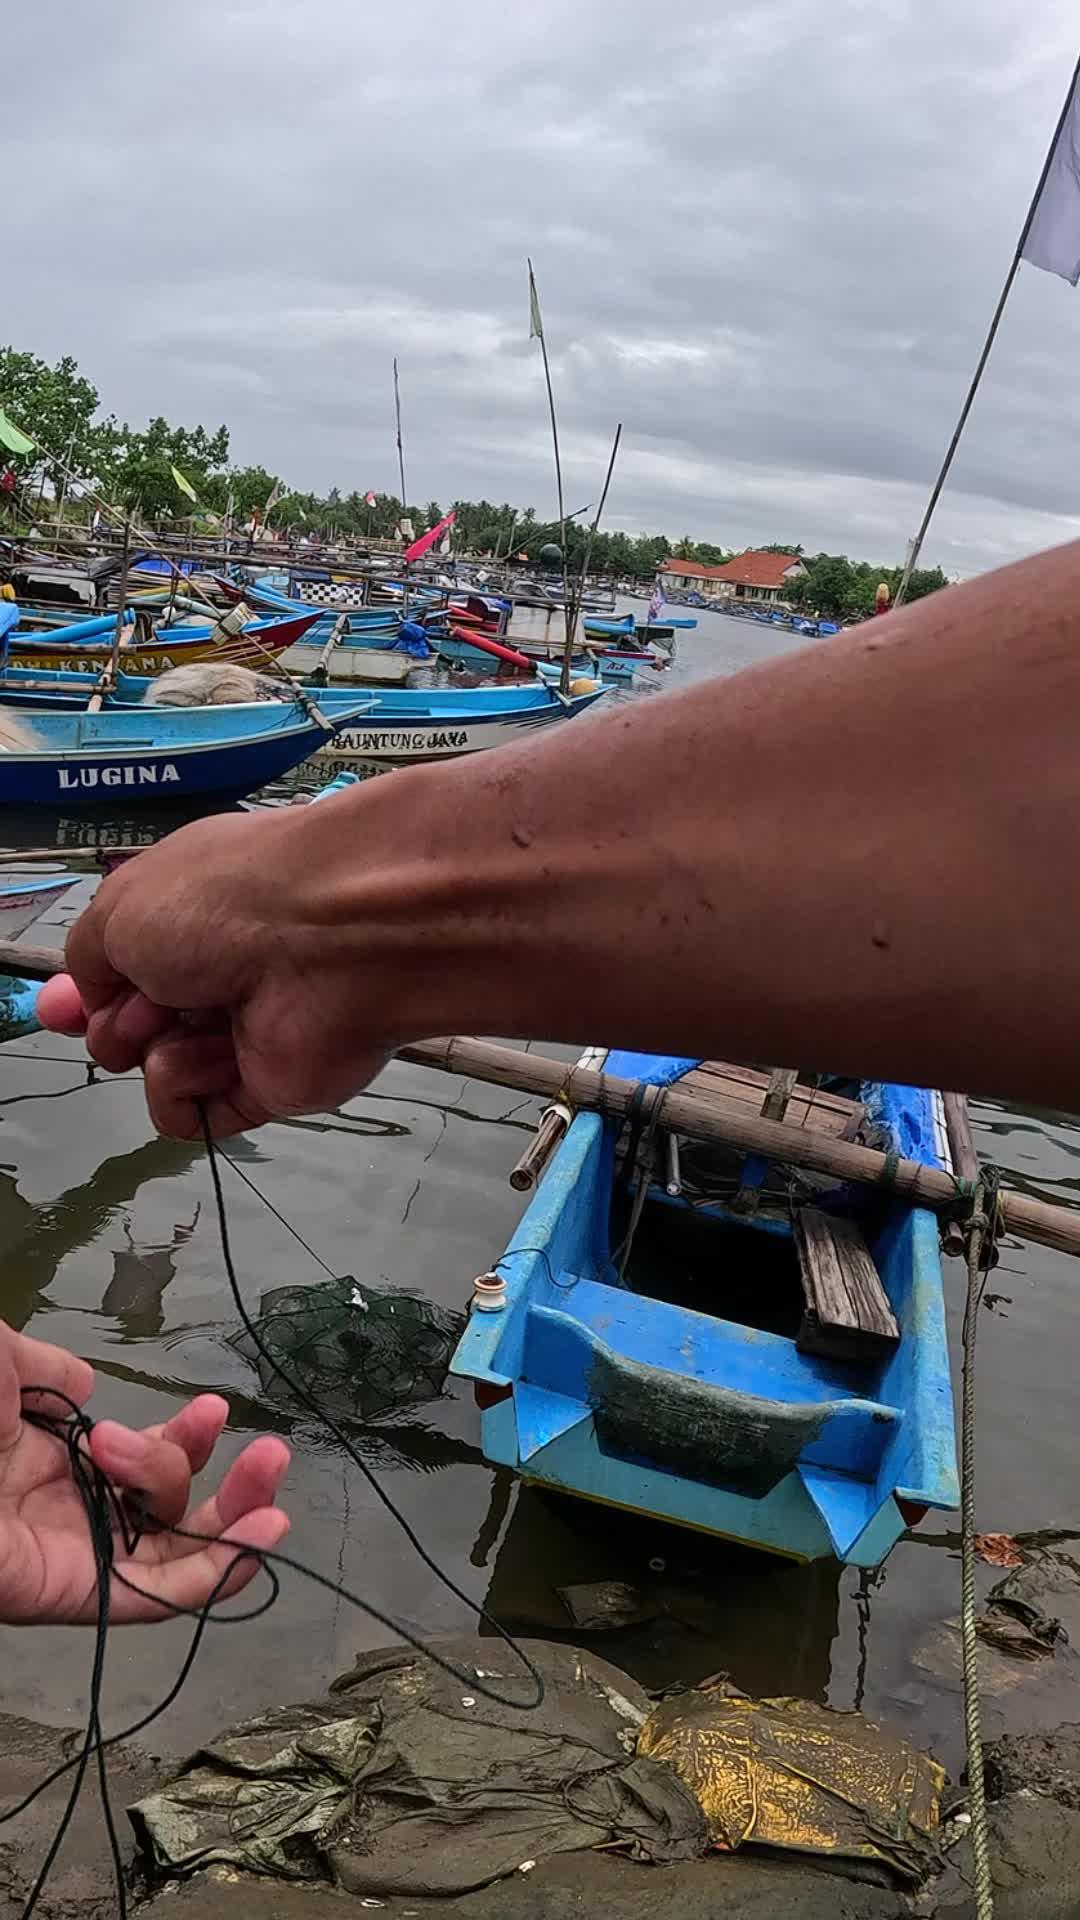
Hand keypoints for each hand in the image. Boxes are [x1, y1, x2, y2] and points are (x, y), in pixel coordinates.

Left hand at [0, 1319, 289, 1623]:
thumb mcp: (1, 1364)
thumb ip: (45, 1368)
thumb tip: (86, 1388)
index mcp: (47, 1466)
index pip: (135, 1466)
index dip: (184, 1442)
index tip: (213, 1409)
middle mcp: (68, 1515)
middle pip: (168, 1513)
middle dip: (227, 1482)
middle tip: (268, 1451)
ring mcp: (76, 1557)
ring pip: (175, 1550)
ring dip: (231, 1511)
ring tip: (262, 1465)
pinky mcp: (75, 1596)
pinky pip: (159, 1596)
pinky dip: (219, 1571)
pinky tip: (266, 1534)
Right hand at [37, 807, 390, 1137]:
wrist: (333, 939)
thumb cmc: (225, 903)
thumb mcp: (122, 907)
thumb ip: (91, 953)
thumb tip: (91, 994)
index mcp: (189, 913)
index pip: (123, 966)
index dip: (86, 992)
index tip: (60, 1008)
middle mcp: (219, 970)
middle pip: (133, 1024)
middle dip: (118, 1018)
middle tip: (150, 999)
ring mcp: (243, 1033)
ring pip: (153, 1068)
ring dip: (152, 1048)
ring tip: (189, 1018)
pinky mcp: (266, 1088)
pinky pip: (188, 1114)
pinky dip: (183, 1090)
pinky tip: (215, 1057)